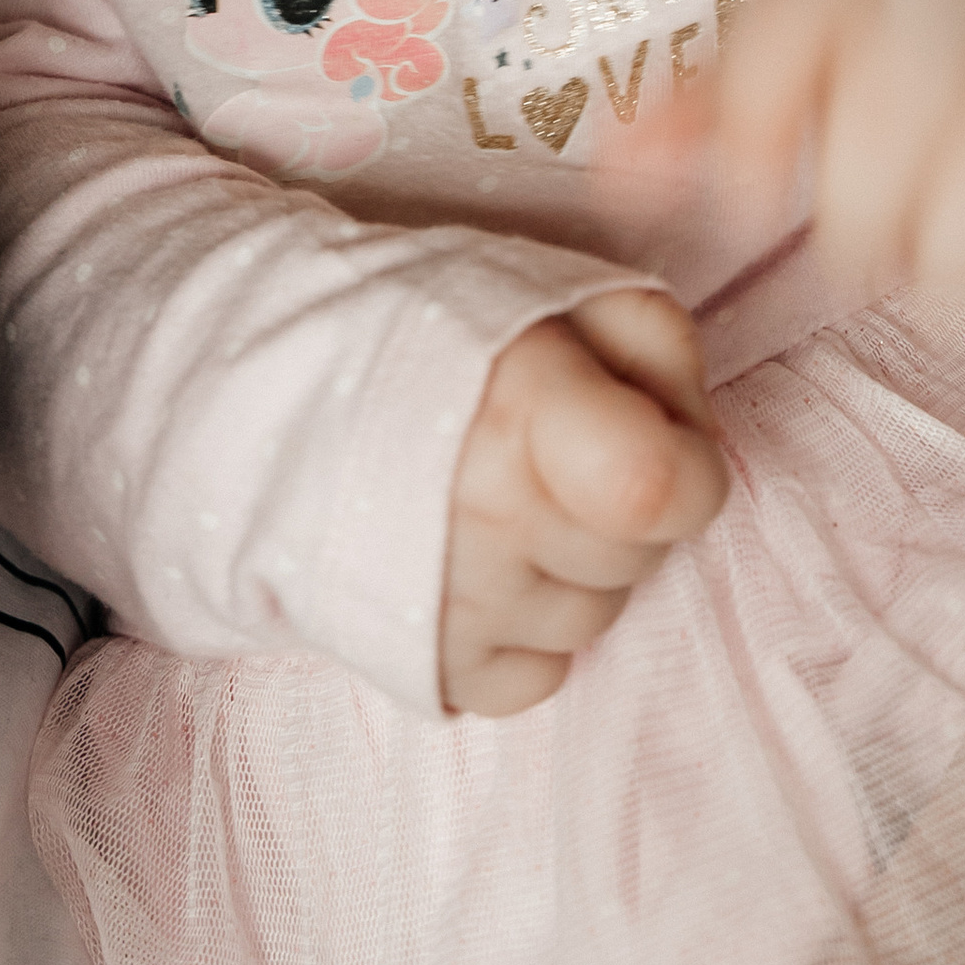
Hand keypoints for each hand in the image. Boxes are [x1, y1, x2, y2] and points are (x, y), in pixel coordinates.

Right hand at [441, 289, 726, 716]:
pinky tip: (479, 565)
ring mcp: (457, 603)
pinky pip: (539, 676)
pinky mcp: (429, 664)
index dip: (686, 465)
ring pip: (592, 619)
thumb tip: (692, 442)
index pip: (670, 492)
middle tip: (554, 458)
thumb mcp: (556, 288)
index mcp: (521, 410)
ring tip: (505, 504)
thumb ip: (656, 347)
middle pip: (639, 558)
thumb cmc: (430, 326)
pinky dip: (523, 632)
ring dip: (569, 569)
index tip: (648, 438)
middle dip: (618, 510)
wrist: (272, 388)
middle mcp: (487, 518)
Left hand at [710, 0, 964, 290]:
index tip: (759, 193)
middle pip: (888, 142)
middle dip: (867, 226)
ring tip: (954, 253)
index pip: (778, 46)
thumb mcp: (817, 0)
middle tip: (872, 242)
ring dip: (960, 259)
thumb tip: (620, 176)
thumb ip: (717, 93)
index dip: (754, 138)